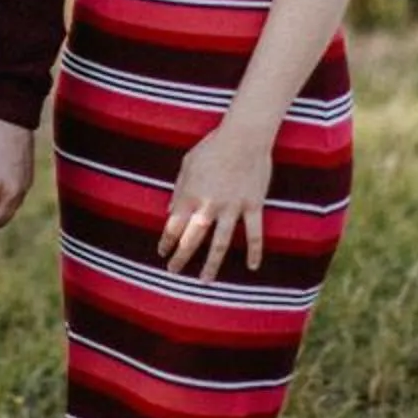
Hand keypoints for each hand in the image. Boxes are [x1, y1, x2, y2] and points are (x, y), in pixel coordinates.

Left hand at [158, 117, 274, 281]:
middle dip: (181, 258)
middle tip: (173, 272)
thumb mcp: (187, 164)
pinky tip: (252, 267)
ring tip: (205, 281)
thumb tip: (169, 211)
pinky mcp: (253, 205)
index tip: (162, 253)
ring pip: (221, 243)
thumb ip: (178, 189)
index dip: (166, 242)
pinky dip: (255, 251)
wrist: (244, 136)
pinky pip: (255, 233)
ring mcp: (233, 207)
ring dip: (212, 264)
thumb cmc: (213, 146)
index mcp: (191, 194)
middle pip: (192, 239)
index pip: (173, 226)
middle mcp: (209, 205)